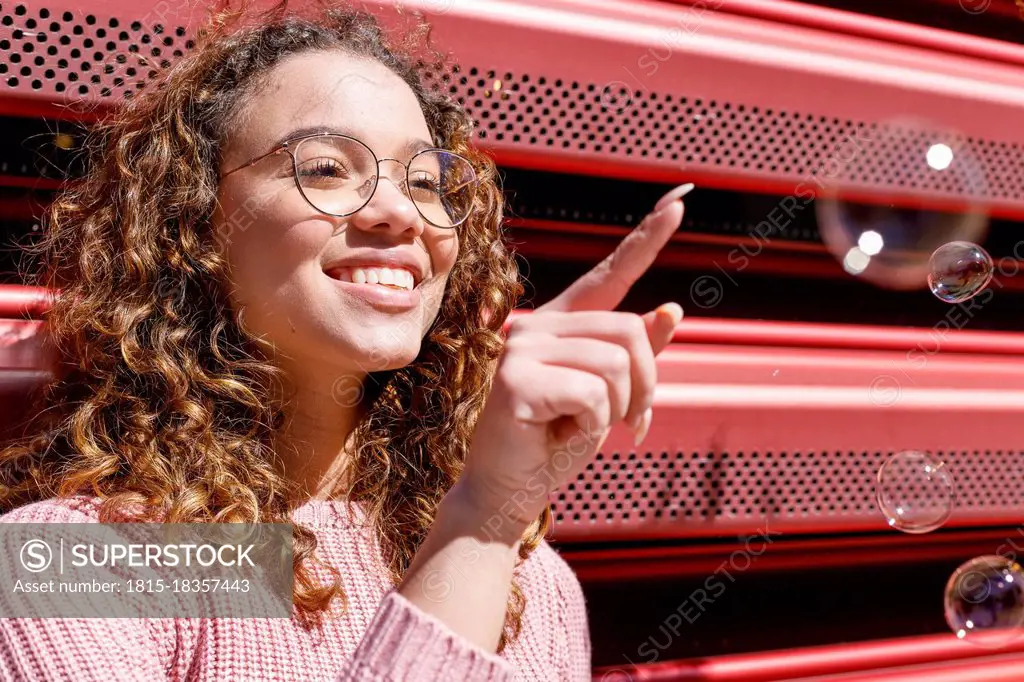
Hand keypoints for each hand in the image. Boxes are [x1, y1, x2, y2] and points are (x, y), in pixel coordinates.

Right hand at [458, 182, 693, 532]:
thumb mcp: (609, 397)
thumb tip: (670, 308)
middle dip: (645, 386)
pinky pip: (594, 395)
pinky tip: (560, 434)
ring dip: (619, 410)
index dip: (645, 240)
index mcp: (561, 325)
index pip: (609, 275)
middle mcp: (538, 325)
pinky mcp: (516, 380)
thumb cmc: (554, 443)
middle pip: (630, 331)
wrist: (509, 491)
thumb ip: (633, 356)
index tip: (678, 201)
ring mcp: (522, 348)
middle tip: (631, 423)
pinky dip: (594, 427)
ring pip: (617, 364)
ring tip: (583, 428)